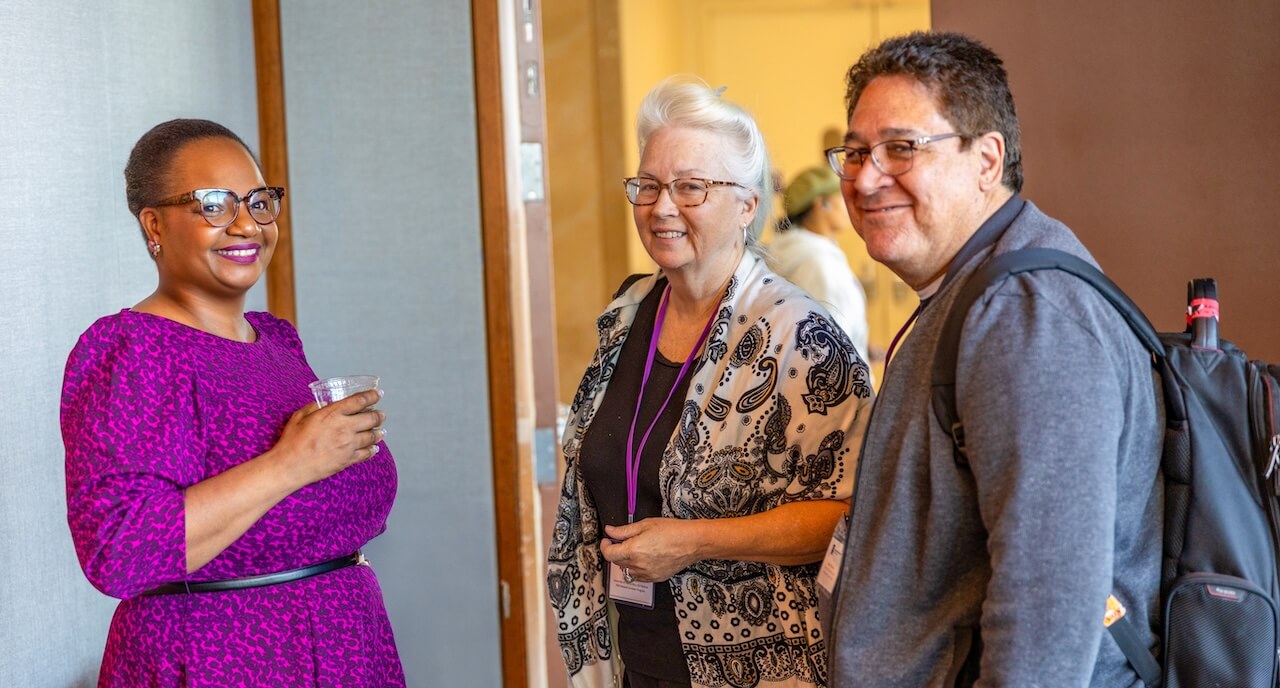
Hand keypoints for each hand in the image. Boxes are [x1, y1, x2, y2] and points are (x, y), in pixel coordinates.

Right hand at [270, 389, 386, 486]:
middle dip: (379, 415)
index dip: (372, 396)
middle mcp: (345, 428)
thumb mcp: (300, 416)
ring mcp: (348, 445)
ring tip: (381, 431)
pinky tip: (374, 448)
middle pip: (371, 418)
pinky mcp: (348, 459)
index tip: (378, 394)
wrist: (290, 466)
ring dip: (378, 432)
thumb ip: (314, 407)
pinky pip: (366, 454)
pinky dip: (372, 450)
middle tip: (380, 414)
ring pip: (372, 436)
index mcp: (333, 414)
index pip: (359, 401)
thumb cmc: (292, 441)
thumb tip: (323, 404)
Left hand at [600, 518, 703, 582]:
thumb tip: (609, 531)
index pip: (609, 554)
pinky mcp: (655, 578)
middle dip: (616, 551)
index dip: (605, 546)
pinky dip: (636, 568)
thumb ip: (624, 530)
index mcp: (633, 550)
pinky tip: (645, 558)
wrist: (692, 543)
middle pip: (617, 562)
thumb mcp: (645, 525)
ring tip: (636, 549)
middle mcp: (638, 565)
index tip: (607, 540)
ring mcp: (647, 574)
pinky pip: (638, 576)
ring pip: (627, 570)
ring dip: (626, 561)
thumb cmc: (672, 531)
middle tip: (623, 540)